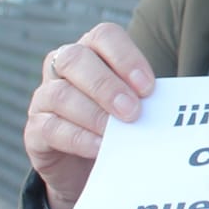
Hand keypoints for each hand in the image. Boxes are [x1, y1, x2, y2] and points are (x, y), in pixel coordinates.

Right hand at [24, 23, 155, 208]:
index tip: (148, 88)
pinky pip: (50, 127)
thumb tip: (173, 105)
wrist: (87, 171)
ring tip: (116, 132)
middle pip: (76, 59)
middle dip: (107, 85)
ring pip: (61, 94)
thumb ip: (144, 100)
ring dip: (93, 113)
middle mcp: (62, 68)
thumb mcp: (132, 109)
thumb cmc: (117, 128)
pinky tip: (99, 148)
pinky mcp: (34, 131)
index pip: (104, 37)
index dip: (126, 57)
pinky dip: (78, 137)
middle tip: (133, 111)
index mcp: (91, 52)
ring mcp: (44, 98)